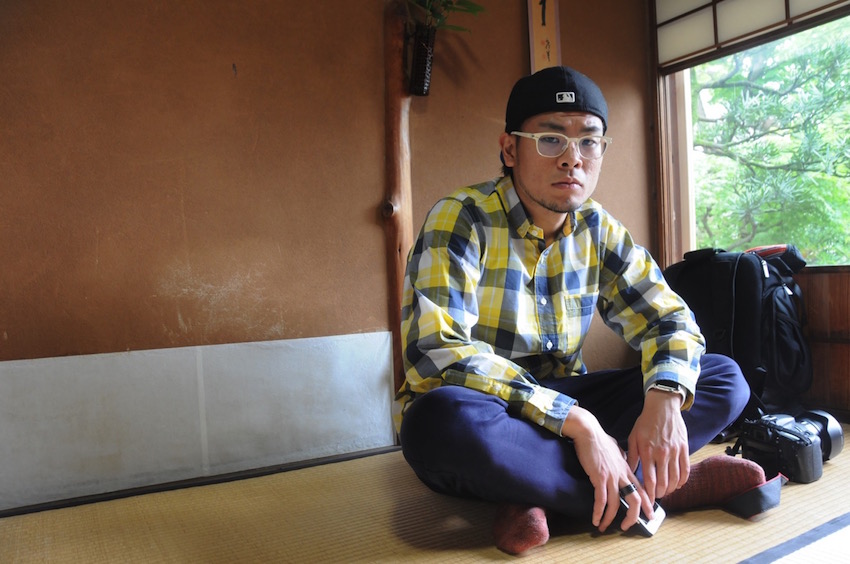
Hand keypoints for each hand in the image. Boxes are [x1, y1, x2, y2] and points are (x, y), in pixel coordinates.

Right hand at [561, 406, 652, 532]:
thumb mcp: (616, 450)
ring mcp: (611, 476)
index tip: (650, 516)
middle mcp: (622, 475)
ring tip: (604, 526)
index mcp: (627, 469)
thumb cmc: (600, 440)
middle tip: (626, 526)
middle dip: (633, 516)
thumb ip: (622, 459)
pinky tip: (595, 519)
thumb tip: (623, 463)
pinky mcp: (599, 477)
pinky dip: (598, 511)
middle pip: (635, 500)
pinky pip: (601, 499)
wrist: (588, 432)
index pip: (642, 490)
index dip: (648, 504)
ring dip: (610, 518)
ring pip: (616, 503)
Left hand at [626, 389, 689, 505]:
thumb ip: (632, 456)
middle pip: (663, 482)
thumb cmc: (645, 422)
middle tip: (656, 497)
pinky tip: (677, 484)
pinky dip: (682, 480)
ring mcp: (674, 451)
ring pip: (675, 478)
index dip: (649, 493)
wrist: (663, 407)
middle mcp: (662, 453)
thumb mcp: (633, 438)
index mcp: (647, 451)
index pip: (649, 480)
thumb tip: (629, 473)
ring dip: (671, 489)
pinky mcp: (684, 448)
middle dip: (659, 494)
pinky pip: (685, 469)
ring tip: (665, 491)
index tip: (647, 500)